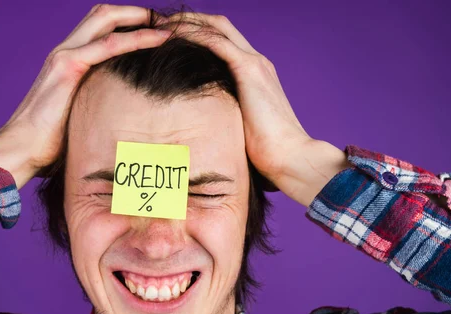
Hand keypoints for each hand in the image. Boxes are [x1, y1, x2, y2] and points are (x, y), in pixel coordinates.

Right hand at [0, 4, 170, 184]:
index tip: (158, 31)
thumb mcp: (79, 116)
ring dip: (140, 17)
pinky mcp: (68, 67)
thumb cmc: (49, 142)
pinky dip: (137, 38)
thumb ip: (96, 105)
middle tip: (166, 22)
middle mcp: (65, 51)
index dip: (128, 23)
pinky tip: (159, 39)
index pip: (100, 28)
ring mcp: (64, 56)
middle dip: (137, 13)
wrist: (21, 150)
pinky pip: (108, 45)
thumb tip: (124, 120)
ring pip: (106, 19)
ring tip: (168, 24)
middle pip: (103, 14)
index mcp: (68, 61)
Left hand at [164, 14, 349, 205]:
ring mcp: (255, 63)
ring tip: (160, 24)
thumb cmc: (267, 150)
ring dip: (187, 22)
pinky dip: (193, 34)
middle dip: (189, 20)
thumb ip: (226, 113)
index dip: (198, 32)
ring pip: (217, 27)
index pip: (224, 40)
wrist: (289, 156)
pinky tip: (172, 35)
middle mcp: (256, 61)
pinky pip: (216, 42)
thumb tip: (205, 123)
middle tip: (160, 23)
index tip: (171, 36)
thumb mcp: (241, 125)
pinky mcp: (249, 70)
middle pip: (219, 25)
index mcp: (255, 73)